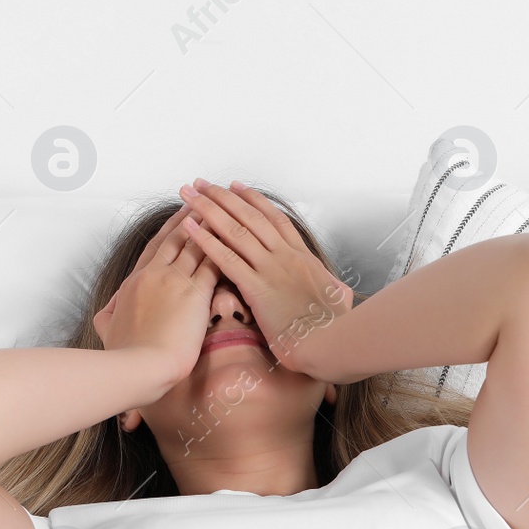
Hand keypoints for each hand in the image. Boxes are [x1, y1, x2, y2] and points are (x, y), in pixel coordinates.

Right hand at [91, 204, 220, 389]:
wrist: (136, 366)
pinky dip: (223, 249)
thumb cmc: (124, 353)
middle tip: (203, 201)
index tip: (180, 216)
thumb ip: (109, 316)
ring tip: (222, 210)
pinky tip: (235, 239)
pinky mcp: (195, 295)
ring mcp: (174, 282)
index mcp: (135, 283)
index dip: (169, 230)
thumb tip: (107, 312)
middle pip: (176, 239)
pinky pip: (212, 264)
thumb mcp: (107, 329)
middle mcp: (154, 275)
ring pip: (195, 246)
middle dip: (191, 219)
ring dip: (210, 226)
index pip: (154, 248)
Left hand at [174, 178, 353, 377]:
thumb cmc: (335, 329)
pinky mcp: (257, 288)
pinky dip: (206, 240)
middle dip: (222, 197)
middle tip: (202, 184)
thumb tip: (338, 290)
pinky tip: (190, 228)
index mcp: (304, 257)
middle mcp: (286, 256)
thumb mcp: (339, 300)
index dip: (253, 200)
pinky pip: (227, 259)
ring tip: (189, 196)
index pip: (275, 219)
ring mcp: (271, 269)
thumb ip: (334, 289)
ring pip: (236, 231)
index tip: (235, 187)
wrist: (332, 344)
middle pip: (250, 217)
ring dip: (209, 210)